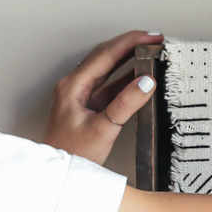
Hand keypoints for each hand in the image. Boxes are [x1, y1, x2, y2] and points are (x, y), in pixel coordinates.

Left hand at [43, 30, 162, 163]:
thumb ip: (125, 104)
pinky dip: (125, 77)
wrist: (58, 174)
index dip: (130, 42)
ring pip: (107, 68)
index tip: (151, 37)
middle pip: (105, 55)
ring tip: (151, 52)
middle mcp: (74, 85)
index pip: (105, 55)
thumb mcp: (103, 129)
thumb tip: (146, 82)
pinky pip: (108, 84)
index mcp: (73, 86)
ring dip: (129, 59)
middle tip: (154, 39)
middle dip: (130, 44)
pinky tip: (140, 76)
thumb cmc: (72, 155)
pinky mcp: (87, 105)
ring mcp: (80, 95)